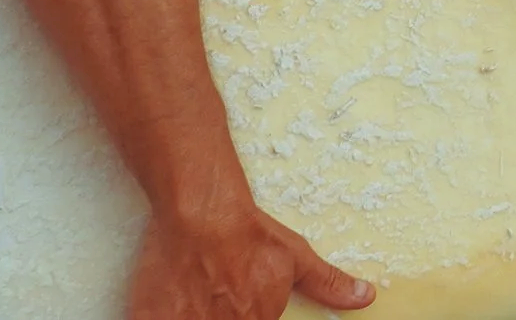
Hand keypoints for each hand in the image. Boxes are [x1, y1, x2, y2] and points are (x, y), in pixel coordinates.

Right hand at [127, 200, 374, 319]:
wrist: (200, 208)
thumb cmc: (245, 230)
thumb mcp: (294, 255)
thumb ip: (327, 283)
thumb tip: (365, 298)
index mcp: (258, 319)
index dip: (245, 310)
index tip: (232, 301)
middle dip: (218, 311)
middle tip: (212, 292)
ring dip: (192, 313)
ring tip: (195, 296)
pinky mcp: (151, 317)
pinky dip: (158, 314)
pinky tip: (165, 303)